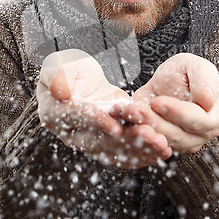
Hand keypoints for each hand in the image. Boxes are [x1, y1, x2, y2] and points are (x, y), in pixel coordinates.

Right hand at [36, 49, 171, 168]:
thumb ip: (58, 75)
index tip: (116, 127)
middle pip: (100, 141)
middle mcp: (71, 134)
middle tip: (150, 135)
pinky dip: (145, 154)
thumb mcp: (59, 64)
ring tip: (163, 145)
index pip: (78, 119)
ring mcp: (90, 142)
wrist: (77, 81)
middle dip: (127, 140)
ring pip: (116, 151)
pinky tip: (163, 151)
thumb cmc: (67, 68)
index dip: (97, 122)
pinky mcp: (109, 144)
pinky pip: (125, 154)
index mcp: (55, 114)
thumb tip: (60, 91)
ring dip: (140, 150)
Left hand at [112, 53, 218, 153]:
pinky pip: (150, 145)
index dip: (177, 112)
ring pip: (162, 142)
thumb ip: (204, 79)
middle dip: (156, 122)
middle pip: (178, 136)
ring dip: (143, 127)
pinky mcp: (164, 146)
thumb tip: (207, 100)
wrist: (164, 84)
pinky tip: (126, 121)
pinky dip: (136, 134)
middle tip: (136, 109)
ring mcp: (183, 144)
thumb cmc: (183, 73)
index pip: (198, 121)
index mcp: (213, 117)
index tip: (157, 102)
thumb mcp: (194, 66)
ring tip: (128, 112)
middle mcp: (201, 136)